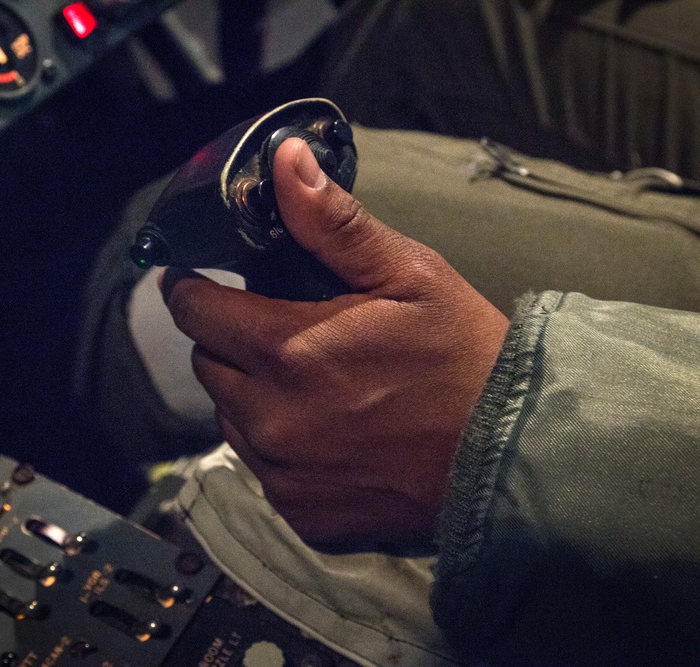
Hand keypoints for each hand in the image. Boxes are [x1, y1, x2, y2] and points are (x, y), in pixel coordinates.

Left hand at [161, 138, 509, 544]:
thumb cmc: (463, 357)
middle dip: (228, 340)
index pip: (193, 311)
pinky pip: (263, 470)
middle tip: (274, 329)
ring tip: (306, 383)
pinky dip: (279, 447)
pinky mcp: (300, 514)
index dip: (190, 289)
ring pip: (230, 419)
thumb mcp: (409, 275)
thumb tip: (282, 159)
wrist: (509, 458)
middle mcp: (270, 418)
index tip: (196, 279)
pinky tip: (326, 433)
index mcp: (286, 349)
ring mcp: (282, 473)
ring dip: (250, 394)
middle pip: (207, 366)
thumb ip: (333, 223)